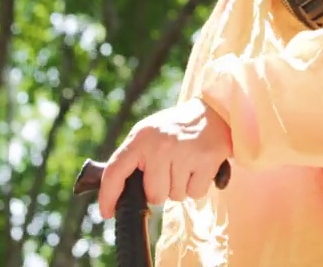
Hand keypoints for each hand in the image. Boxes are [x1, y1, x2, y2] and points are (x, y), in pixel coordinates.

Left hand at [97, 98, 232, 216]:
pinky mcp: (206, 160)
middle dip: (161, 190)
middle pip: (153, 194)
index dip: (108, 196)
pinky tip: (199, 168)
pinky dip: (198, 186)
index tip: (107, 212)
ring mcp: (184, 152)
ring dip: (181, 187)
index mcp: (141, 137)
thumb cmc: (176, 128)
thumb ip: (134, 157)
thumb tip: (118, 193)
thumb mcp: (149, 134)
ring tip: (186, 165)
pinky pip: (195, 193)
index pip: (115, 170)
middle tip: (170, 170)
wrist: (215, 111)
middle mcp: (160, 145)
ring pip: (176, 196)